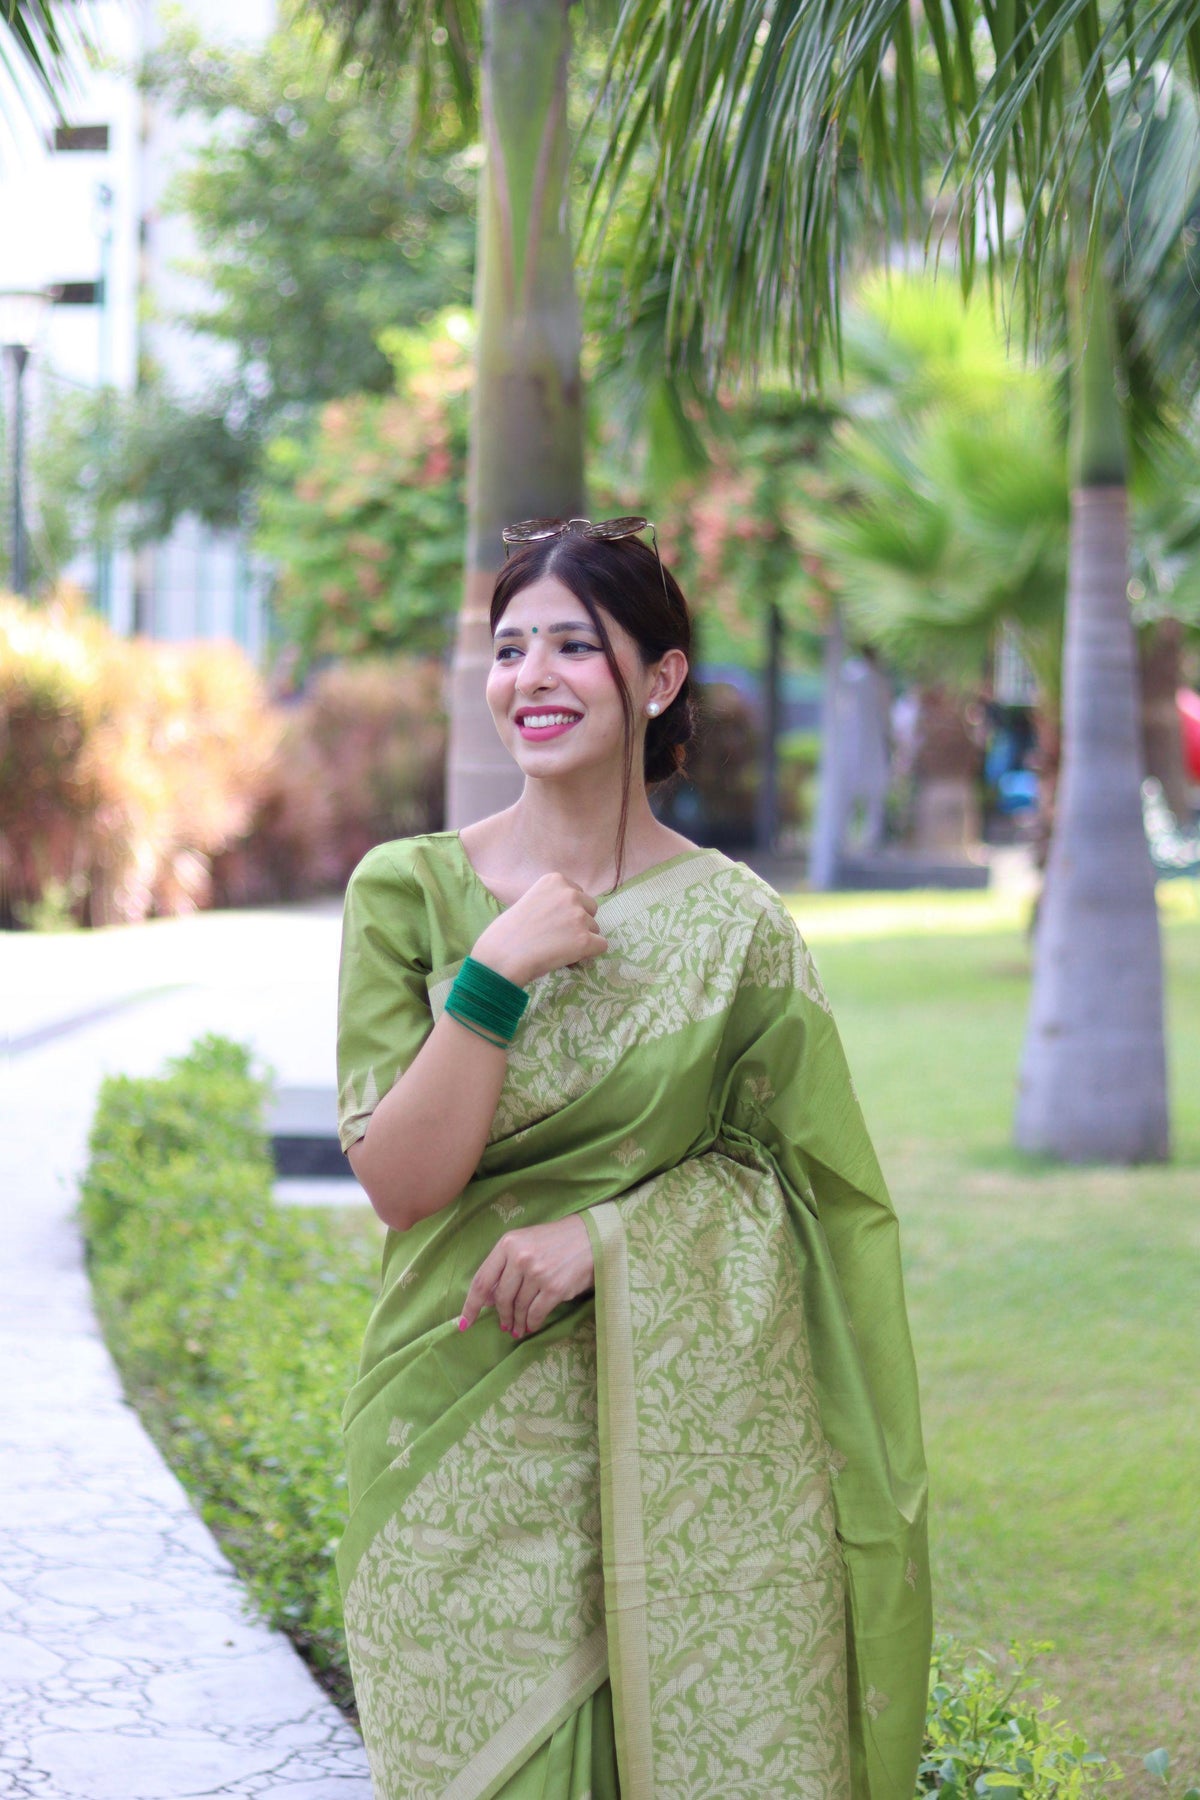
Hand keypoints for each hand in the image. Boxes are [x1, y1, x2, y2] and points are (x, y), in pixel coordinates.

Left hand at [459, 1215, 594, 1338]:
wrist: (592, 1236)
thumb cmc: (555, 1240)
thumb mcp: (524, 1244)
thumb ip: (503, 1267)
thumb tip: (485, 1300)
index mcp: (508, 1243)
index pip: (481, 1280)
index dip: (470, 1305)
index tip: (464, 1323)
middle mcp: (520, 1257)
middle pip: (500, 1297)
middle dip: (501, 1315)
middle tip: (505, 1325)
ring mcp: (537, 1273)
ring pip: (518, 1307)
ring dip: (516, 1322)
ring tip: (518, 1328)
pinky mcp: (555, 1288)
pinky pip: (536, 1313)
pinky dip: (531, 1323)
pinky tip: (531, 1325)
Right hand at [470, 872, 607, 987]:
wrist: (501, 956)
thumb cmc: (506, 932)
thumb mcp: (529, 901)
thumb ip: (551, 901)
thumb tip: (568, 914)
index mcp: (555, 880)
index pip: (578, 894)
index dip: (567, 912)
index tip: (552, 922)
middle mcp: (571, 894)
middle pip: (591, 909)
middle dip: (579, 923)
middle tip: (557, 937)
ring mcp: (579, 916)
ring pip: (595, 929)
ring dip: (581, 939)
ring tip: (556, 949)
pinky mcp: (585, 940)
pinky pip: (601, 946)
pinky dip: (588, 954)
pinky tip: (568, 958)